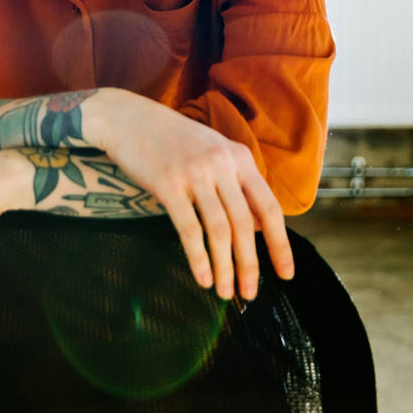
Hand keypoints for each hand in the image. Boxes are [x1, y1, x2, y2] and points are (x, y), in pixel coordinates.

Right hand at [91, 89, 293, 301]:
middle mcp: (221, 165)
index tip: (285, 274)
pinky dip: (198, 258)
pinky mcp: (168, 184)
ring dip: (225, 267)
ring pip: (220, 231)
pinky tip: (203, 278)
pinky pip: (189, 229)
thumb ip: (237, 184)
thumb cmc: (172, 139)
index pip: (269, 207)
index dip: (280, 244)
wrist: (128, 118)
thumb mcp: (213, 152)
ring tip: (227, 293)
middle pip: (245, 225)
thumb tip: (257, 227)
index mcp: (239, 158)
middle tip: (250, 294)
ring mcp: (195, 174)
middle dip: (250, 265)